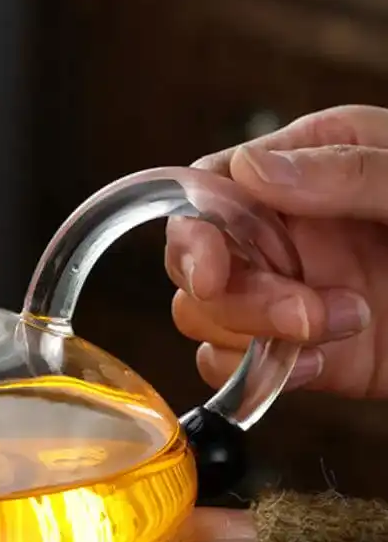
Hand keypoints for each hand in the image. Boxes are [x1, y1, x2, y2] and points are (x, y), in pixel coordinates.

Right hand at [165, 104, 387, 398]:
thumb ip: (346, 172)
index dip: (196, 232)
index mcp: (309, 168)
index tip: (218, 268)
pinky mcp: (306, 354)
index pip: (208, 192)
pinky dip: (260, 374)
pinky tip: (320, 365)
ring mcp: (292, 294)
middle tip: (299, 310)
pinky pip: (239, 367)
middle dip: (236, 295)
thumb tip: (249, 170)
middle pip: (198, 265)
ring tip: (340, 324)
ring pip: (207, 318)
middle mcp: (288, 233)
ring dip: (256, 333)